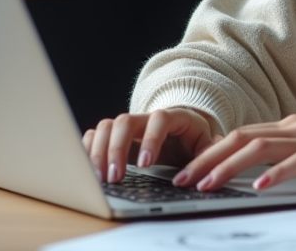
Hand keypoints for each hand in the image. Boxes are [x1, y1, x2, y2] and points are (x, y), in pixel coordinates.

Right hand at [82, 107, 218, 184]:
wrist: (184, 131)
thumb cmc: (195, 140)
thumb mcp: (207, 147)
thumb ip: (207, 158)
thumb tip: (199, 177)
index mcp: (174, 117)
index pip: (159, 119)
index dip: (151, 140)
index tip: (145, 165)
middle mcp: (147, 117)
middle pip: (125, 121)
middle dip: (117, 149)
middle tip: (115, 177)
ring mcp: (128, 125)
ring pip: (106, 127)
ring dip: (99, 152)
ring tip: (101, 179)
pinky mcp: (113, 136)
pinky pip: (94, 135)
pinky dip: (88, 150)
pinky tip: (88, 170)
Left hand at [171, 115, 295, 191]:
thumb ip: (286, 157)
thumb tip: (250, 176)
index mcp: (291, 126)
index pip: (241, 136)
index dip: (210, 152)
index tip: (186, 172)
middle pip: (242, 138)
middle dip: (208, 159)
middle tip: (181, 180)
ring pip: (261, 148)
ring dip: (229, 167)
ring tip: (207, 185)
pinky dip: (274, 174)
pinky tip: (258, 188)